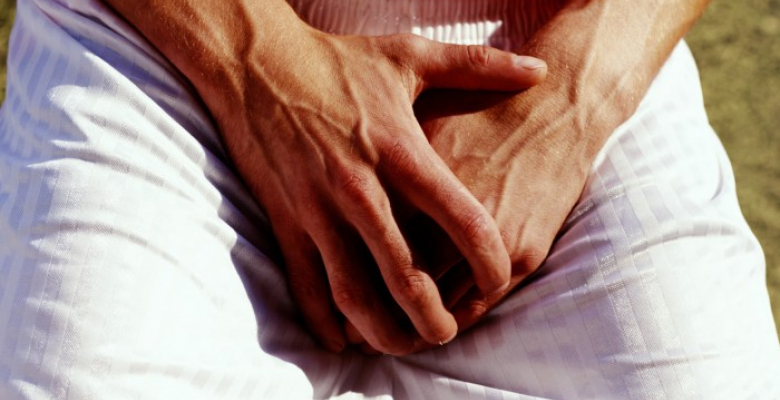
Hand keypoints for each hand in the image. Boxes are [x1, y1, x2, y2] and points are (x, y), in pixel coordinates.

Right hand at [222, 26, 546, 354]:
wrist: (255, 62)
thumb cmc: (337, 61)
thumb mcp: (410, 55)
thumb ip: (478, 67)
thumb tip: (539, 70)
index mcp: (399, 150)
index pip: (459, 218)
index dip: (486, 258)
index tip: (497, 279)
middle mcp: (360, 187)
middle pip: (405, 273)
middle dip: (431, 316)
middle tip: (446, 333)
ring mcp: (317, 208)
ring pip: (353, 291)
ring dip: (381, 329)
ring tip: (402, 345)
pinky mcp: (283, 218)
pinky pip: (304, 282)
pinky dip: (324, 318)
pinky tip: (342, 339)